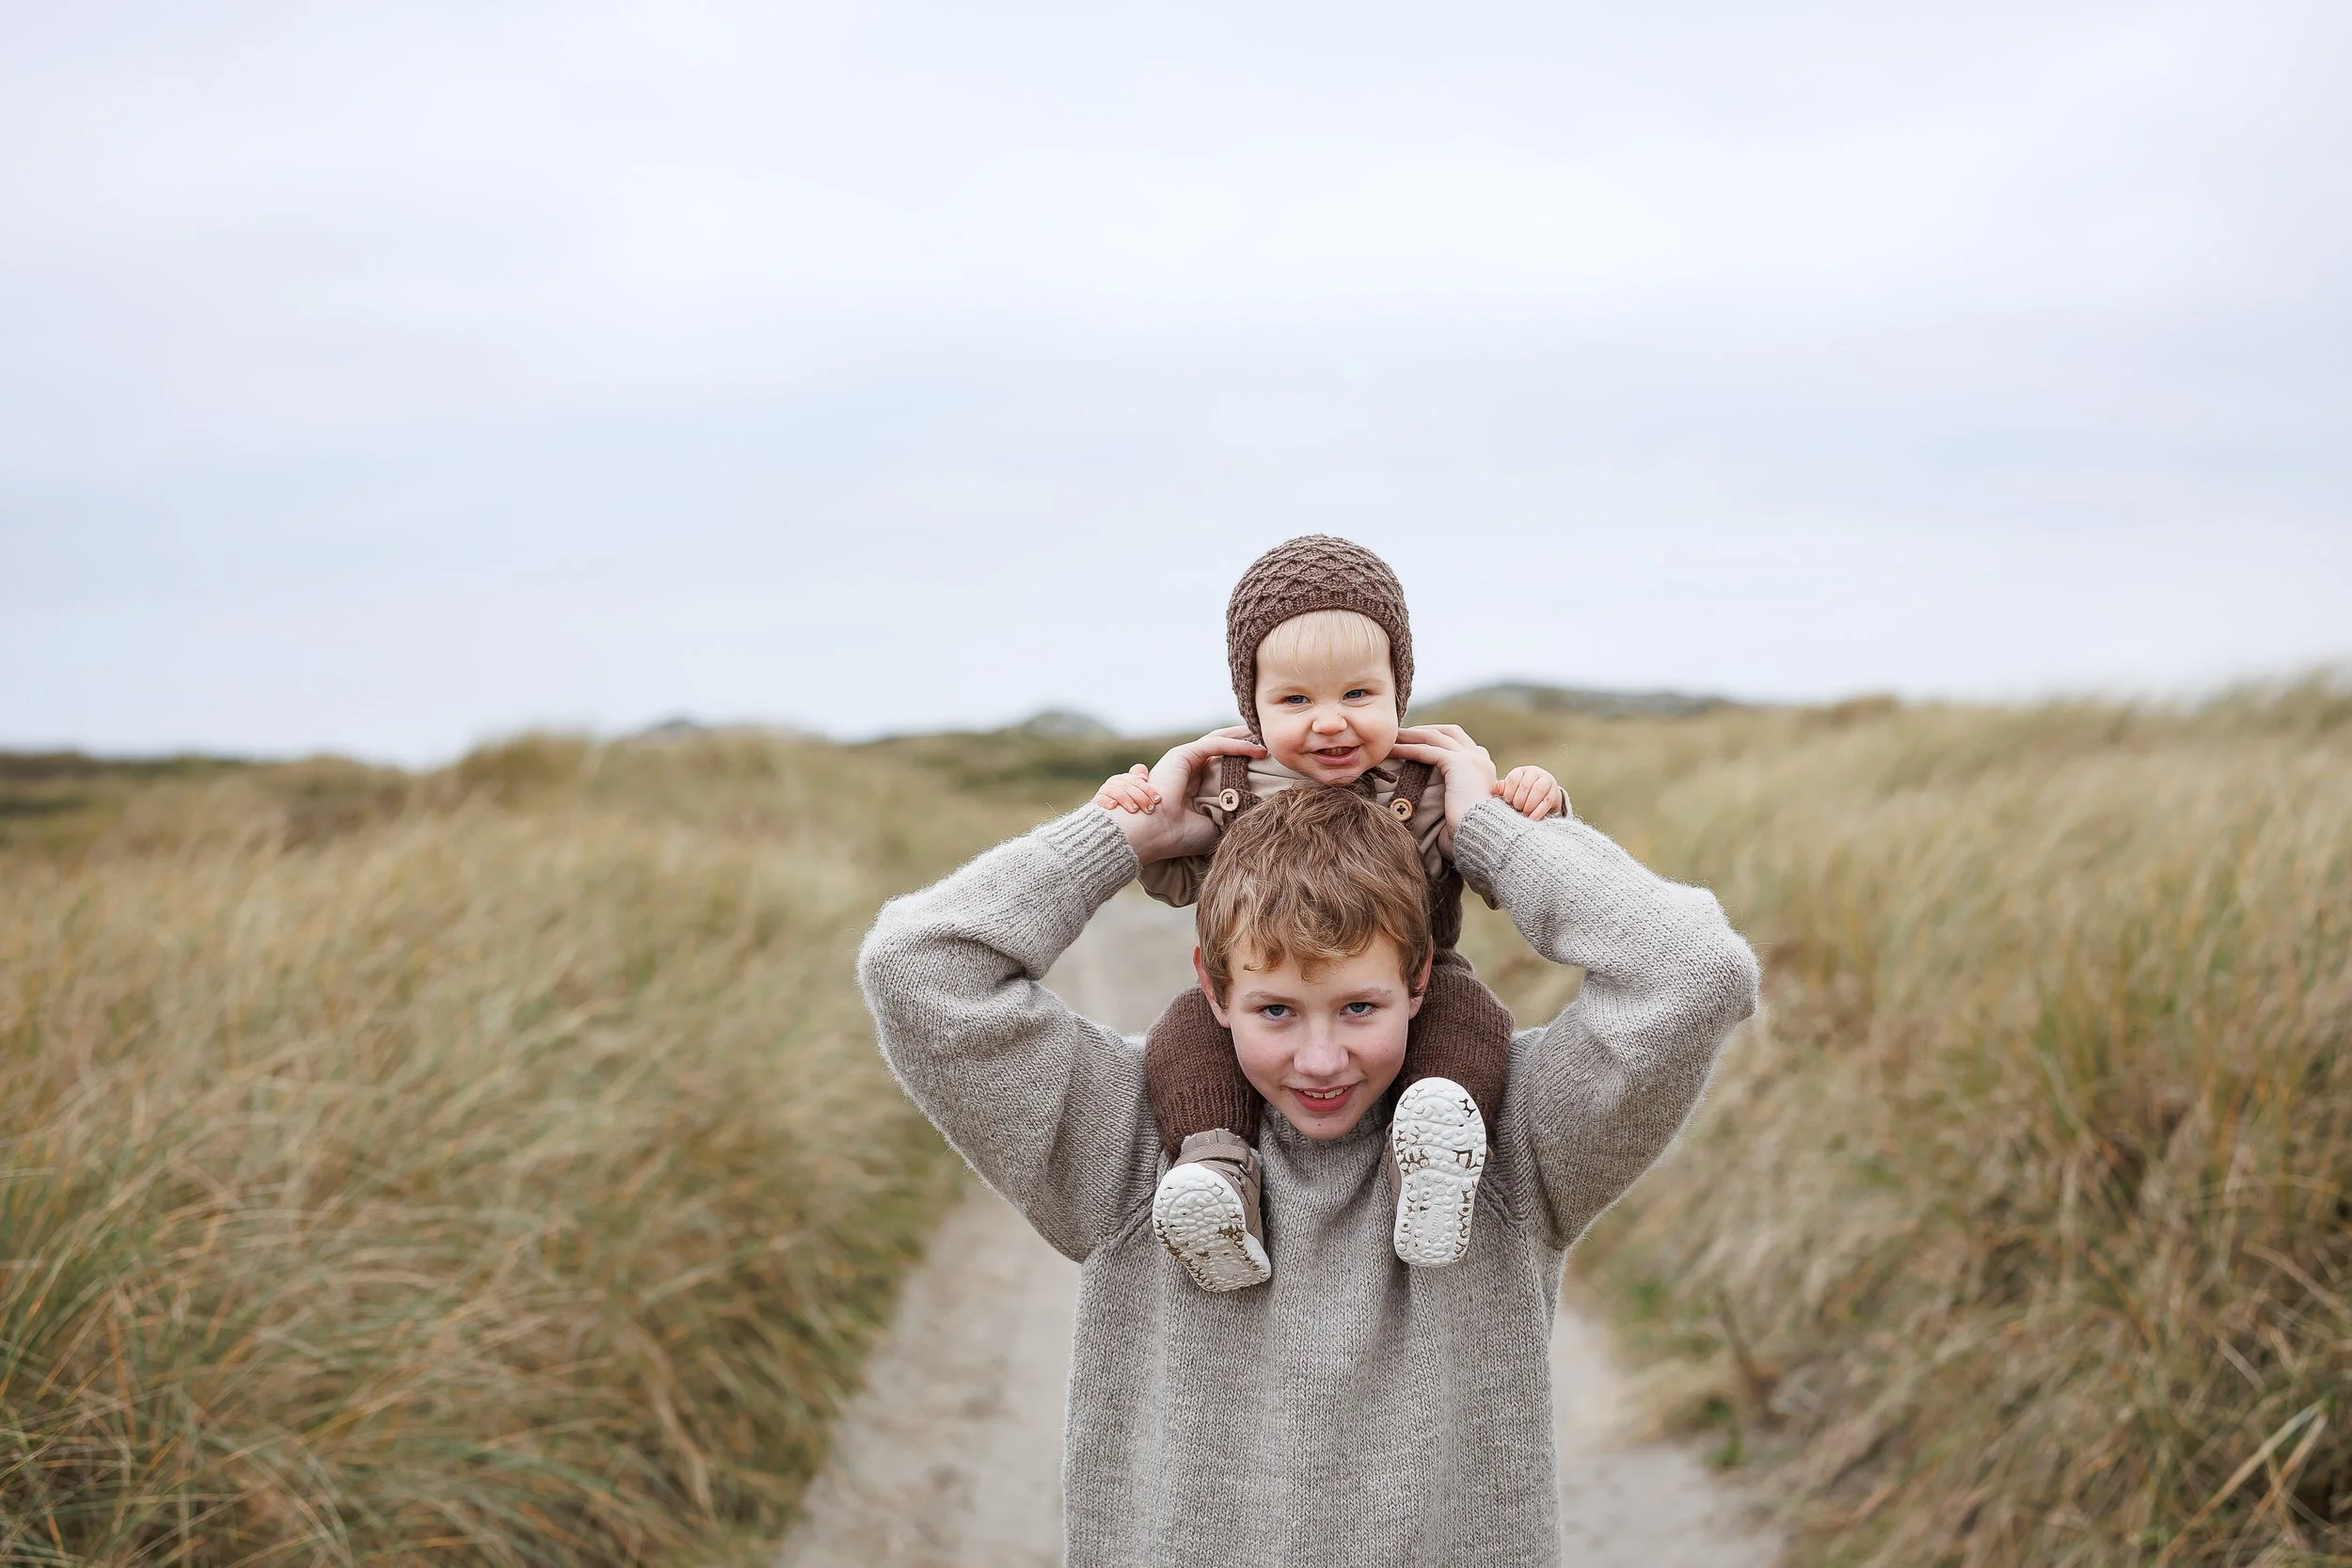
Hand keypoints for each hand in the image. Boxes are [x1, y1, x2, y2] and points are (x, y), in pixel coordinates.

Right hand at [1093, 765, 1157, 814]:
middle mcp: (1115, 783)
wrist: (1114, 832)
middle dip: (1140, 796)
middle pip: (1127, 784)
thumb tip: (1143, 776)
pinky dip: (1106, 800)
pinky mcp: (1096, 803)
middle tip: (1150, 809)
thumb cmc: (1133, 815)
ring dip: (1126, 799)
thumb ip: (1144, 787)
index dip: (1147, 788)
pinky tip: (1114, 806)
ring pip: (1114, 789)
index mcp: (1126, 780)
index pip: (1136, 778)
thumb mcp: (1142, 803)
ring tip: (1135, 810)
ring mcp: (1105, 792)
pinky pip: (1099, 797)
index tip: (1158, 800)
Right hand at [1098, 726, 1265, 864]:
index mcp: (1191, 785)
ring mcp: (1183, 760)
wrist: (1153, 834)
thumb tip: (1252, 817)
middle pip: (1220, 746)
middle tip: (1267, 739)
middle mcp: (1186, 769)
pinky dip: (1237, 745)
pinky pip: (1215, 745)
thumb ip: (1227, 816)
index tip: (1264, 759)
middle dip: (1244, 741)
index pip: (1220, 763)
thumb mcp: (1212, 826)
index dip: (1241, 758)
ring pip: (1219, 741)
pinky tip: (1257, 750)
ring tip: (1266, 739)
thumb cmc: (1178, 836)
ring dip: (1244, 738)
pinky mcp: (1182, 755)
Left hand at [1388, 724, 1499, 856]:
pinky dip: (1407, 749)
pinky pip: (1427, 750)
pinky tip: (1392, 751)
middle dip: (1423, 730)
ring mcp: (1471, 757)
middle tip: (1401, 734)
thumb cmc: (1472, 831)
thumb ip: (1454, 795)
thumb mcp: (1464, 806)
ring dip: (1410, 736)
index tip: (1417, 740)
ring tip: (1391, 739)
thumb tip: (1436, 803)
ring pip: (1434, 738)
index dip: (1437, 736)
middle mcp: (1479, 757)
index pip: (1459, 740)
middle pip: (1447, 731)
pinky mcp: (1458, 763)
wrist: (1486, 835)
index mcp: (1483, 765)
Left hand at [1499, 764, 1567, 820]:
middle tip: (1516, 809)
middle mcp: (1534, 773)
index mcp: (1520, 771)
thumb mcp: (1510, 791)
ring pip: (1538, 789)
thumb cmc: (1520, 795)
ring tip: (1524, 813)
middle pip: (1525, 784)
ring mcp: (1546, 780)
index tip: (1508, 802)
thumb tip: (1496, 789)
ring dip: (1529, 804)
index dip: (1509, 792)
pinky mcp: (1554, 791)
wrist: (1542, 798)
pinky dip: (1539, 811)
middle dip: (1519, 800)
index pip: (1513, 778)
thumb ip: (1502, 790)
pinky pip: (1547, 801)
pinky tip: (1532, 818)